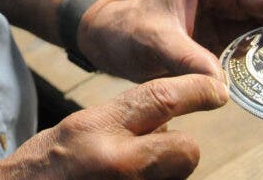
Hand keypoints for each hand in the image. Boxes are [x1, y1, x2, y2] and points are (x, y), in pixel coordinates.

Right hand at [0, 74, 227, 178]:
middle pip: (188, 151)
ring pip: (176, 178)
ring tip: (121, 174)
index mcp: (99, 129)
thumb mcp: (81, 129)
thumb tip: (165, 123)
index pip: (161, 99)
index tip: (216, 91)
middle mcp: (117, 161)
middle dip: (180, 150)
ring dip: (161, 175)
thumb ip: (124, 122)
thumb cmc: (45, 167)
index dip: (196, 91)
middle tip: (157, 152)